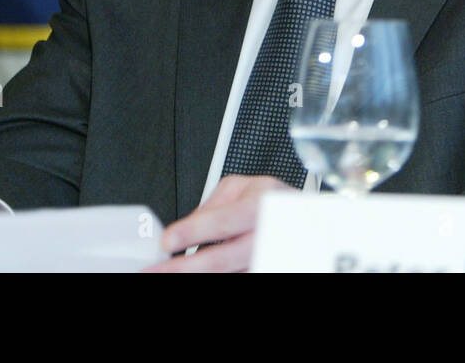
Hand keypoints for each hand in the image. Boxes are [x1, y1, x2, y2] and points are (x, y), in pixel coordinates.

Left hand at [143, 175, 295, 272]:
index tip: (167, 241)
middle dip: (184, 268)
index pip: (225, 219)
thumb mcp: (243, 187)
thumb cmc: (273, 200)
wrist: (308, 218)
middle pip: (224, 259)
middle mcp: (270, 234)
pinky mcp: (270, 269)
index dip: (194, 231)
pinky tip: (198, 274)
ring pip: (232, 273)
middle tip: (156, 270)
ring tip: (175, 273)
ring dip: (199, 275)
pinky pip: (242, 276)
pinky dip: (218, 277)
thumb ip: (213, 205)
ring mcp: (272, 258)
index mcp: (264, 203)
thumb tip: (185, 225)